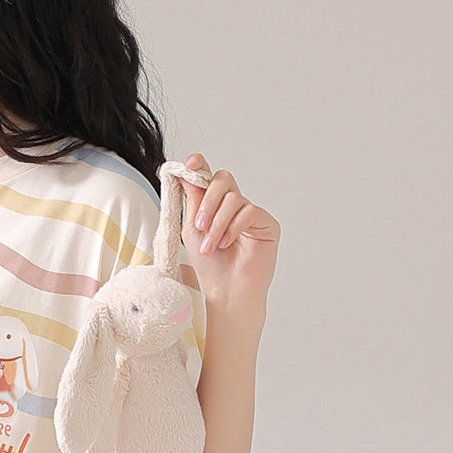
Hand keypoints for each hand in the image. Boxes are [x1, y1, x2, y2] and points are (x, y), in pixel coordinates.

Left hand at [178, 152, 278, 309]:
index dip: (200, 167)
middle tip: (199, 225)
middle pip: (223, 180)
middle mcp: (234, 206)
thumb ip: (193, 200)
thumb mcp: (193, 229)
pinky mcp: (266, 223)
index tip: (191, 163)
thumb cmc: (209, 264)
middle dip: (208, 200)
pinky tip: (227, 244)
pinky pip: (248, 211)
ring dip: (217, 222)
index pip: (209, 178)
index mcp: (215, 205)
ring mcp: (251, 213)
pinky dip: (233, 227)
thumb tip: (186, 172)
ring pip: (233, 198)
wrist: (226, 290)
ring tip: (212, 245)